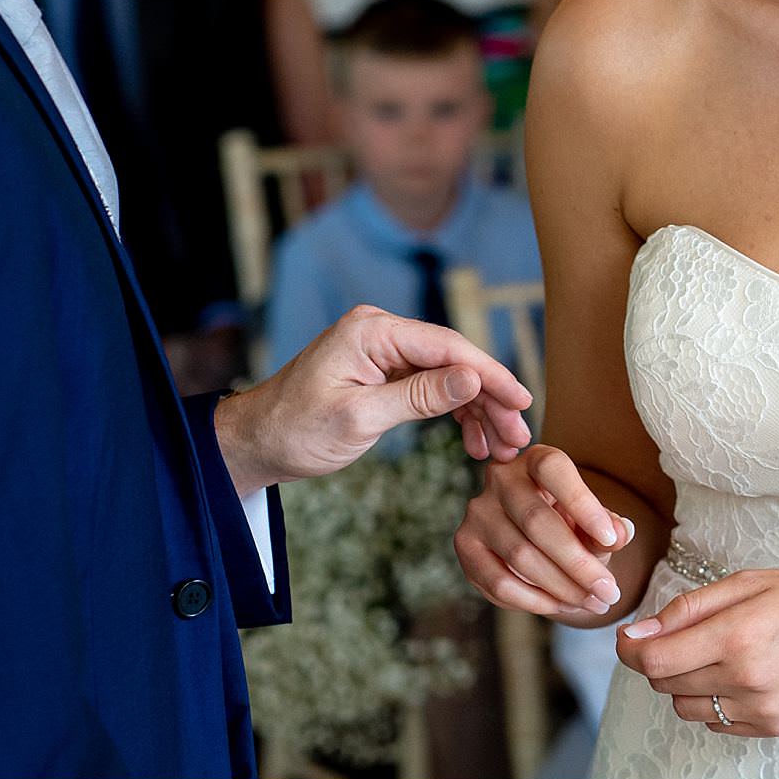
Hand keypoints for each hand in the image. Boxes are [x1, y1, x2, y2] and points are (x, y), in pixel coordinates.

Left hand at [213, 305, 533, 494]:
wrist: (257, 442)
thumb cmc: (296, 430)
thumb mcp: (360, 419)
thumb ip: (419, 397)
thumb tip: (473, 377)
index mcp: (372, 330)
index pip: (448, 346)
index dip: (491, 374)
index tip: (522, 402)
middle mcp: (381, 331)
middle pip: (454, 359)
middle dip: (490, 398)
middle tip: (517, 436)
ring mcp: (383, 350)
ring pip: (448, 375)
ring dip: (478, 410)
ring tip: (501, 447)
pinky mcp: (383, 371)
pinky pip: (430, 386)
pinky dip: (454, 412)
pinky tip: (474, 441)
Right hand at [455, 443, 635, 618]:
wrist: (537, 539)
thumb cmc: (571, 524)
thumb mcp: (594, 522)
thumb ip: (609, 527)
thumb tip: (621, 534)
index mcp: (535, 459)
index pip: (554, 472)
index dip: (583, 504)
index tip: (613, 540)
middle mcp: (500, 478)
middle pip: (536, 521)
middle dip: (578, 564)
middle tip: (610, 593)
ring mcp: (478, 512)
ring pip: (519, 556)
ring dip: (560, 588)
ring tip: (592, 603)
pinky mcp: (466, 545)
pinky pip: (498, 582)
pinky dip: (533, 601)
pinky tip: (560, 606)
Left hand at [614, 569, 778, 737]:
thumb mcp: (750, 582)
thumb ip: (690, 608)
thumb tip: (641, 633)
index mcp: (737, 636)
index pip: (654, 661)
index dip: (631, 650)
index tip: (629, 638)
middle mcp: (746, 679)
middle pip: (666, 684)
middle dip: (661, 659)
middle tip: (683, 635)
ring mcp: (761, 709)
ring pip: (687, 708)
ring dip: (685, 683)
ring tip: (716, 654)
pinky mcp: (773, 727)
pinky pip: (718, 723)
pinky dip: (714, 701)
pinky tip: (738, 674)